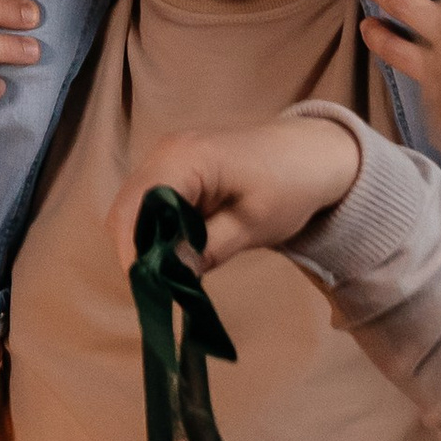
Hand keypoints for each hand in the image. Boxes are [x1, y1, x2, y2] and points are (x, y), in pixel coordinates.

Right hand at [109, 111, 363, 275]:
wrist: (314, 155)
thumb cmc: (290, 186)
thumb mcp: (253, 226)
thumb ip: (206, 248)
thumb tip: (168, 275)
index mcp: (186, 158)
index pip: (138, 207)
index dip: (136, 251)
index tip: (151, 289)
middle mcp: (167, 150)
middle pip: (127, 207)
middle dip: (136, 250)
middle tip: (157, 288)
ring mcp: (167, 156)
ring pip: (134, 207)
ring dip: (144, 241)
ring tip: (166, 274)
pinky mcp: (174, 167)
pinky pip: (149, 202)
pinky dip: (155, 229)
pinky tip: (175, 252)